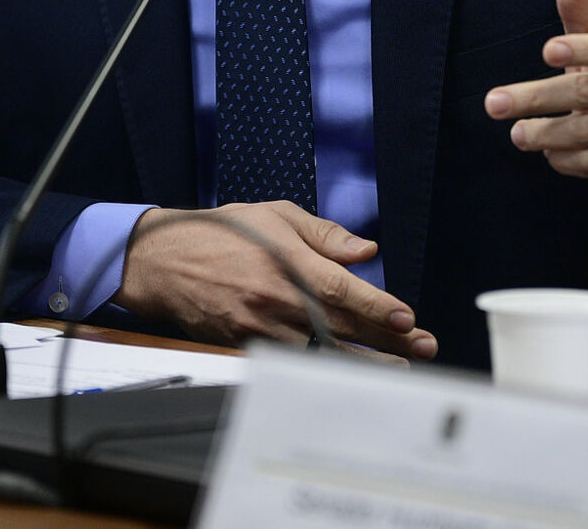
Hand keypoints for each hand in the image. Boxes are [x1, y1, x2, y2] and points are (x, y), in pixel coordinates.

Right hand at [116, 201, 438, 360]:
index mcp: (287, 263)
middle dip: (387, 340)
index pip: (343, 290)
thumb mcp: (276, 216)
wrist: (164, 262)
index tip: (409, 320)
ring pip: (321, 352)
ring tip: (399, 368)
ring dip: (363, 362)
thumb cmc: (223, 232)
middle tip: (423, 348)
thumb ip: (325, 235)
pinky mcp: (247, 347)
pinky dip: (324, 368)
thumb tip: (366, 250)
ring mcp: (261, 328)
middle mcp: (277, 300)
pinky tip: (349, 372)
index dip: (379, 308)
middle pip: (342, 327)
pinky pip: (293, 362)